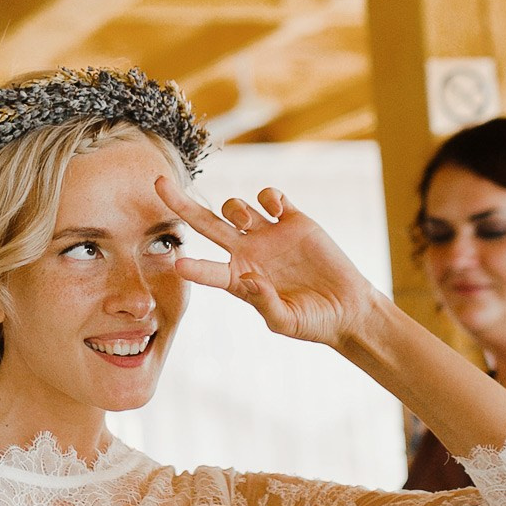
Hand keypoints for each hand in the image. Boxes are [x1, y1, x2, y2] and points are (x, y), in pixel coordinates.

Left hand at [157, 176, 382, 349]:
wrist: (347, 308)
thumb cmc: (313, 322)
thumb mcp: (287, 322)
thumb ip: (265, 304)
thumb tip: (246, 278)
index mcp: (239, 280)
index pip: (208, 270)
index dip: (195, 268)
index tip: (178, 264)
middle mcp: (247, 253)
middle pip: (206, 224)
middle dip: (181, 203)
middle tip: (158, 183)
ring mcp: (269, 234)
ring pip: (235, 208)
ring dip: (233, 207)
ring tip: (245, 219)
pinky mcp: (294, 220)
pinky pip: (272, 198)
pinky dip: (268, 196)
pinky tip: (275, 208)